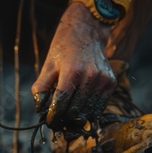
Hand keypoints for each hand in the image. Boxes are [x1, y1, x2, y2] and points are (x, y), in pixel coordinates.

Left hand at [31, 0, 116, 131]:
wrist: (88, 30)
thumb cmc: (64, 48)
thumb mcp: (48, 64)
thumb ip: (41, 87)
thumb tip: (40, 109)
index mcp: (71, 72)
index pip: (61, 103)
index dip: (53, 116)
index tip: (49, 122)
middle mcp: (89, 76)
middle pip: (75, 110)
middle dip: (64, 119)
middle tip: (57, 121)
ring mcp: (102, 80)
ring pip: (88, 111)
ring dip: (77, 117)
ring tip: (68, 117)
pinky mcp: (111, 82)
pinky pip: (99, 106)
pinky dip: (89, 111)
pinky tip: (81, 109)